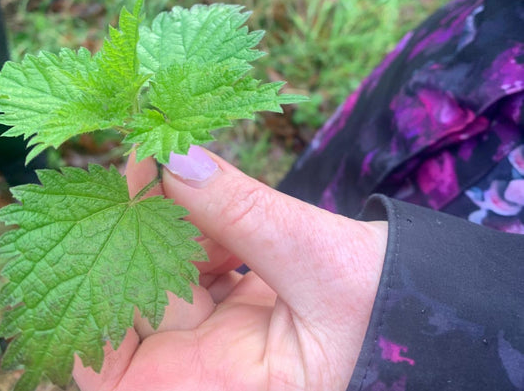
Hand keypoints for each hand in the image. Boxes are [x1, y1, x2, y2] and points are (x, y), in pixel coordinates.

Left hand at [73, 146, 387, 390]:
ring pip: (169, 276)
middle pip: (137, 306)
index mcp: (223, 389)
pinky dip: (204, 226)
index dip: (88, 303)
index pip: (110, 367)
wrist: (439, 311)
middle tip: (148, 165)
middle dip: (136, 235)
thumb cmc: (397, 311)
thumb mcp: (321, 263)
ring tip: (179, 166)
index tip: (106, 216)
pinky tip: (211, 192)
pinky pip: (202, 266)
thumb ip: (246, 213)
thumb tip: (179, 159)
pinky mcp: (241, 311)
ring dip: (174, 221)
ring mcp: (225, 342)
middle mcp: (212, 372)